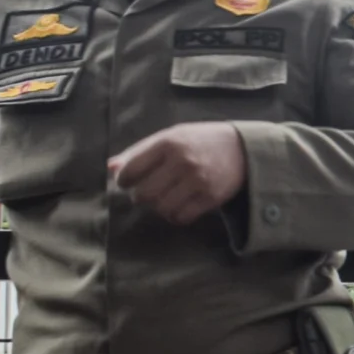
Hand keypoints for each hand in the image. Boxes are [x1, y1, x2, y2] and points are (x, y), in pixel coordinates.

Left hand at [108, 124, 246, 224]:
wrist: (242, 148)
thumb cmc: (199, 141)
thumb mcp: (170, 137)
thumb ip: (140, 152)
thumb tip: (110, 168)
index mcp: (168, 143)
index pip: (131, 170)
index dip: (123, 181)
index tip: (128, 182)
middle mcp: (182, 161)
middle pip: (144, 194)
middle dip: (140, 197)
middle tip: (146, 192)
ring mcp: (198, 181)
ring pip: (161, 208)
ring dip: (158, 207)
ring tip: (163, 199)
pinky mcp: (211, 197)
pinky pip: (181, 217)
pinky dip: (175, 215)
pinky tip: (178, 206)